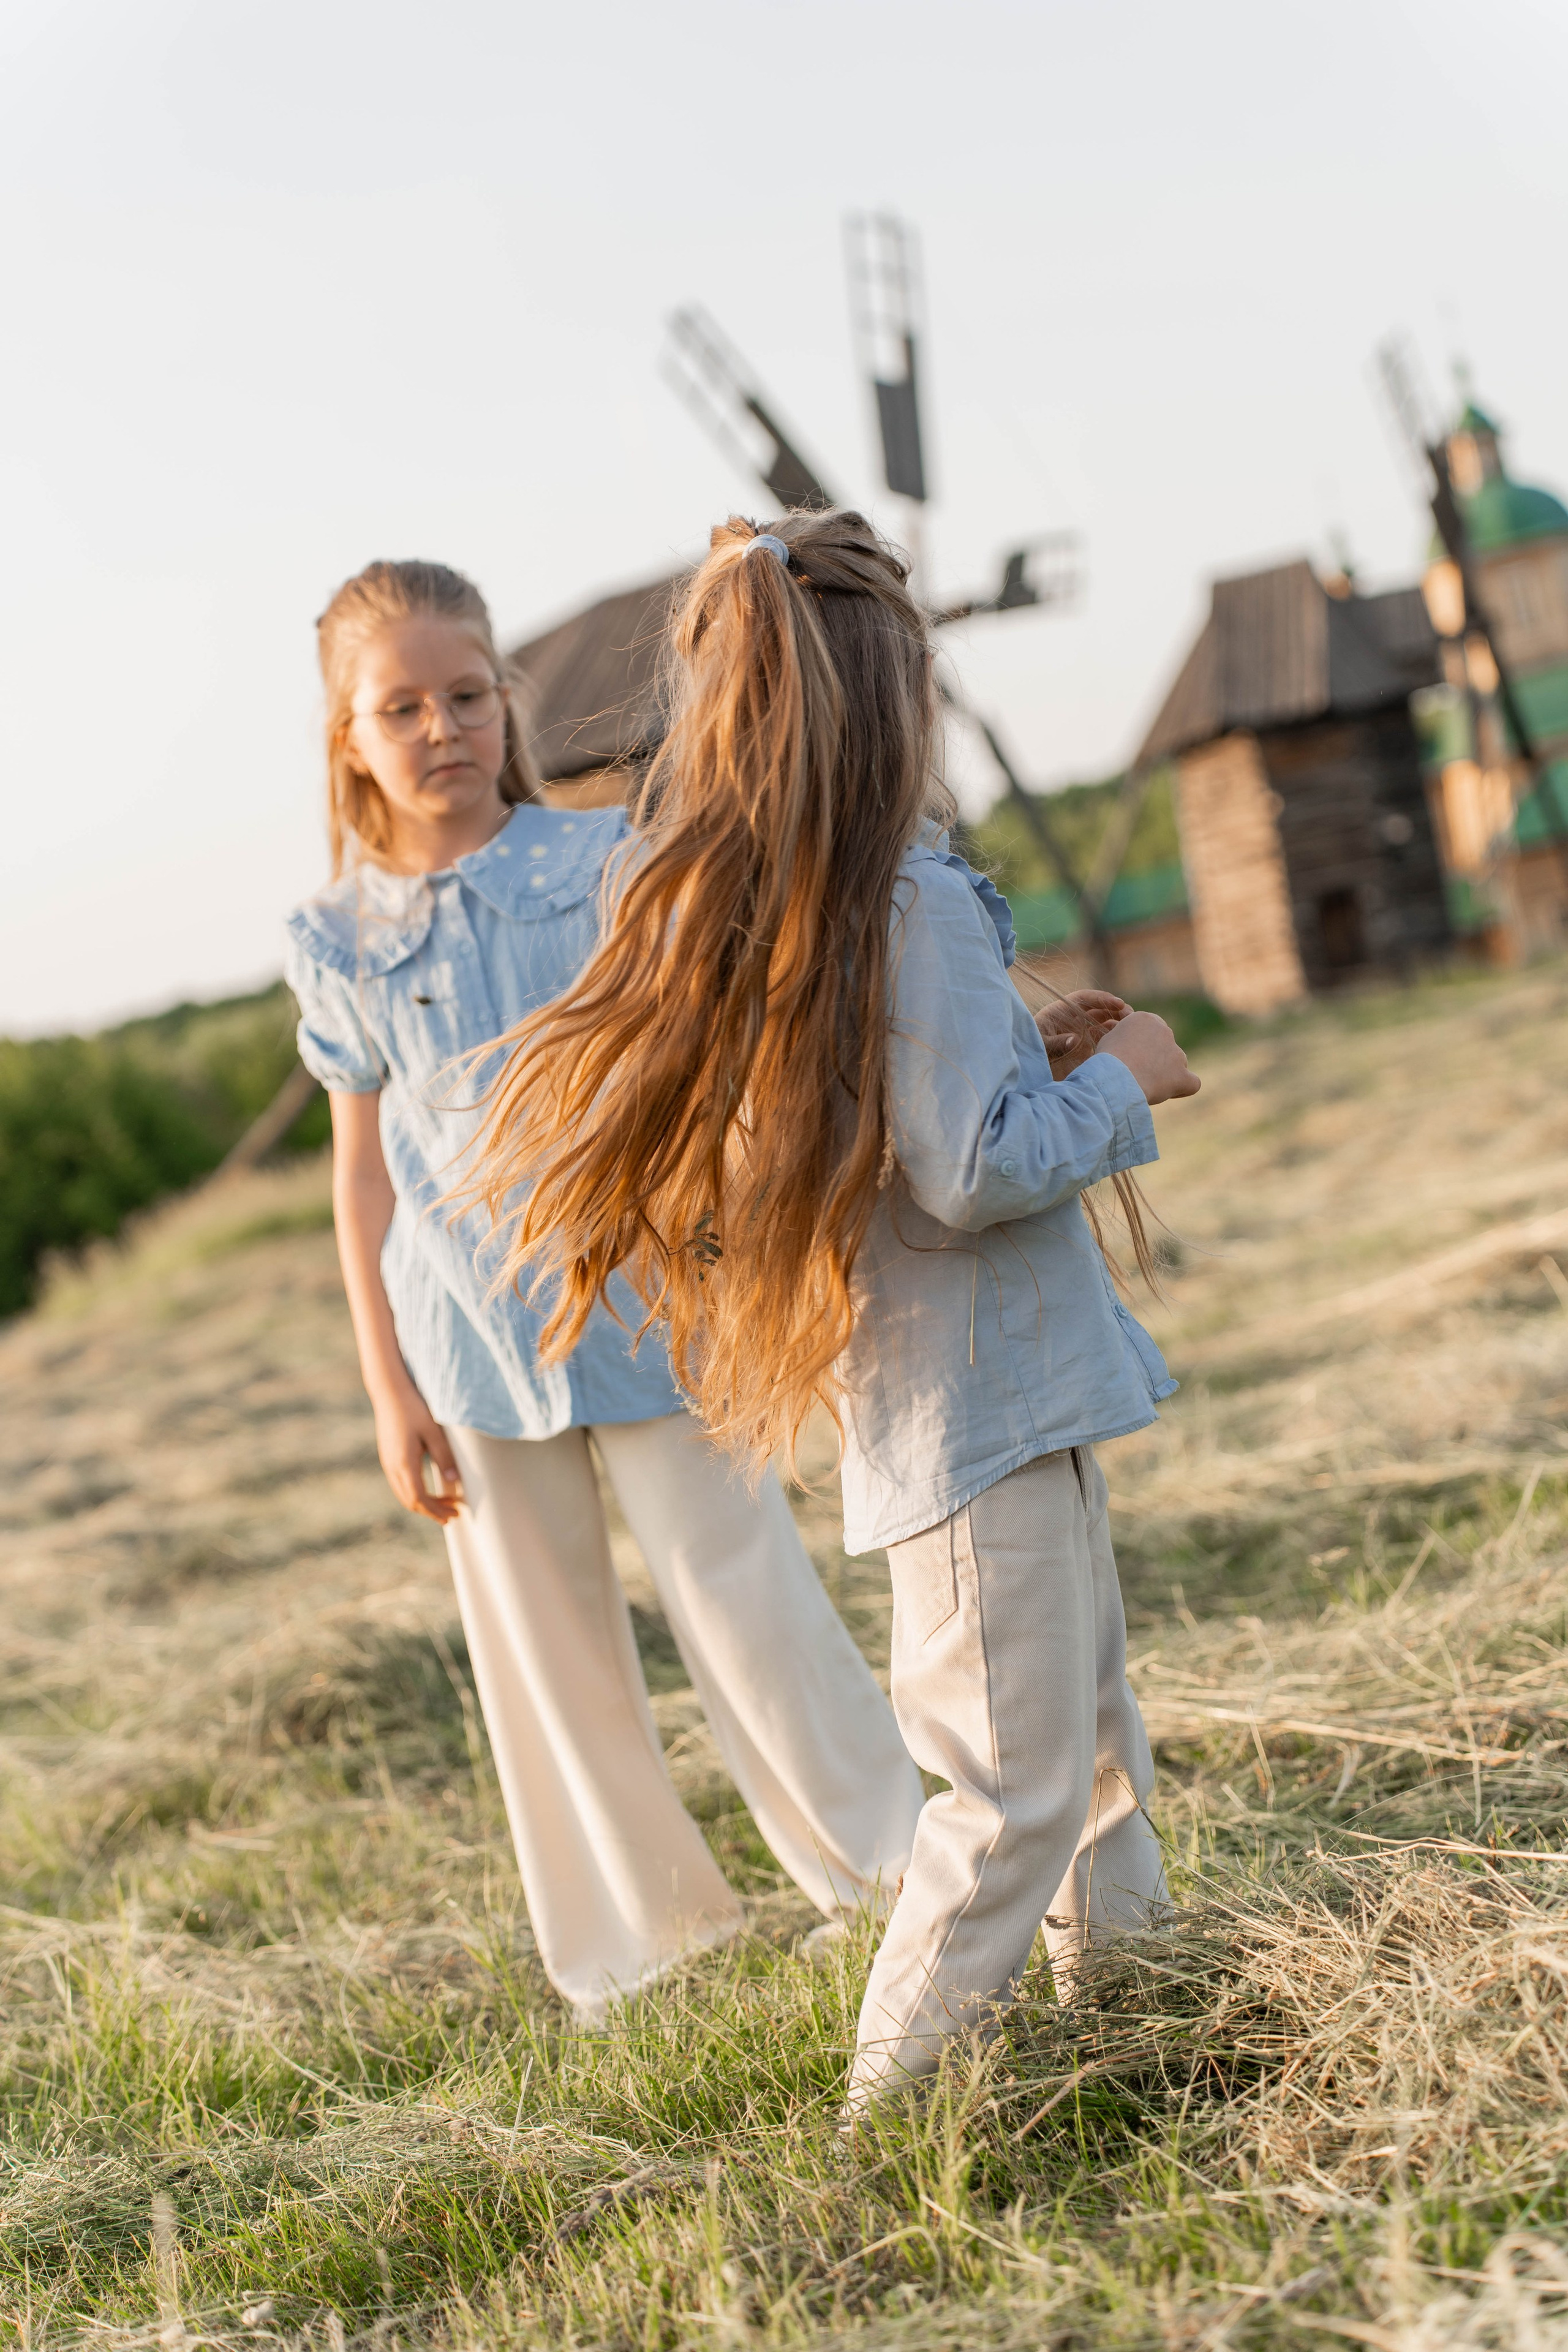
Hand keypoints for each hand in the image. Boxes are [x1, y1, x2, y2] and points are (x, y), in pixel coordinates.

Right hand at [371, 1382, 463, 1523]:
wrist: (389, 1392)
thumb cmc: (414, 1408)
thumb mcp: (433, 1431)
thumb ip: (444, 1456)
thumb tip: (454, 1481)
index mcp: (404, 1463)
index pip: (419, 1499)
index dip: (436, 1510)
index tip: (454, 1514)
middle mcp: (392, 1467)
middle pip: (410, 1502)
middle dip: (432, 1511)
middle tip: (454, 1514)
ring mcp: (387, 1463)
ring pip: (403, 1494)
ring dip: (423, 1503)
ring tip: (444, 1504)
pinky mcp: (387, 1457)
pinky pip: (400, 1484)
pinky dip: (415, 1493)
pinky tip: (429, 1488)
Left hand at [1037, 989, 1129, 1079]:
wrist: (1030, 1071)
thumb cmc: (1030, 1053)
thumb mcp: (1040, 1046)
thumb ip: (1056, 1042)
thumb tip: (1075, 1039)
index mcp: (1061, 1012)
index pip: (1084, 999)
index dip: (1102, 998)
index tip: (1118, 1003)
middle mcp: (1074, 1020)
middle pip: (1099, 1009)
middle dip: (1116, 1010)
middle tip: (1131, 1016)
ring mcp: (1082, 1033)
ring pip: (1105, 1023)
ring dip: (1118, 1024)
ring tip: (1132, 1029)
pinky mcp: (1086, 1048)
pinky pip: (1104, 1040)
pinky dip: (1114, 1039)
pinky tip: (1124, 1044)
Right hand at [1093, 1009, 1200, 1104]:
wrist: (1113, 1077)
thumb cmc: (1106, 1060)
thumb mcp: (1110, 1040)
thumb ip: (1124, 1038)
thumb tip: (1127, 1043)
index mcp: (1146, 1019)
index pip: (1152, 1032)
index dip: (1145, 1046)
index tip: (1133, 1058)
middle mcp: (1165, 1032)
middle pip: (1166, 1047)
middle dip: (1157, 1059)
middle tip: (1138, 1073)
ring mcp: (1176, 1053)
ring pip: (1179, 1063)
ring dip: (1168, 1073)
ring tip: (1147, 1086)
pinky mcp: (1181, 1075)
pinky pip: (1192, 1083)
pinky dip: (1184, 1088)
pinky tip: (1173, 1091)